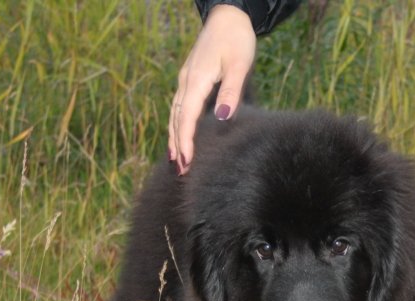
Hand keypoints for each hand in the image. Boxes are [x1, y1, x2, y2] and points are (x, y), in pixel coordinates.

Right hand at [169, 4, 255, 173]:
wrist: (228, 14)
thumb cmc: (237, 38)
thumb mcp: (240, 64)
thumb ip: (231, 91)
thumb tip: (222, 117)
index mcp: (196, 81)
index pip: (186, 118)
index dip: (185, 141)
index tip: (186, 162)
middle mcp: (186, 83)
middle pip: (176, 120)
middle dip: (177, 146)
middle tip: (181, 171)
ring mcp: (185, 81)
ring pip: (175, 115)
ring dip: (174, 138)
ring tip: (177, 161)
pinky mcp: (189, 79)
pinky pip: (179, 108)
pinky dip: (177, 125)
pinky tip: (179, 136)